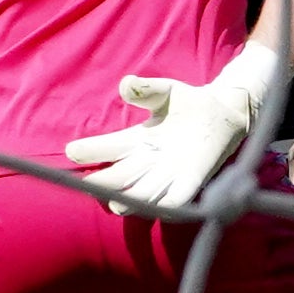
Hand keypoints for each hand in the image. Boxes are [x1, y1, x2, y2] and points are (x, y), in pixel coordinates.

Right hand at [63, 46, 280, 215]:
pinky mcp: (192, 181)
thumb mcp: (164, 91)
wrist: (221, 114)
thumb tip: (126, 84)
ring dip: (131, 199)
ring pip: (143, 193)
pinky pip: (176, 199)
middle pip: (117, 178)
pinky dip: (168, 205)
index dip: (88, 150)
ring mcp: (168, 174)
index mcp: (136, 140)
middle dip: (103, 183)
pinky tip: (159, 208)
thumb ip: (145, 88)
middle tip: (88, 186)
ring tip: (117, 203)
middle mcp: (147, 161)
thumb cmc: (186, 103)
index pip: (105, 148)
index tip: (73, 150)